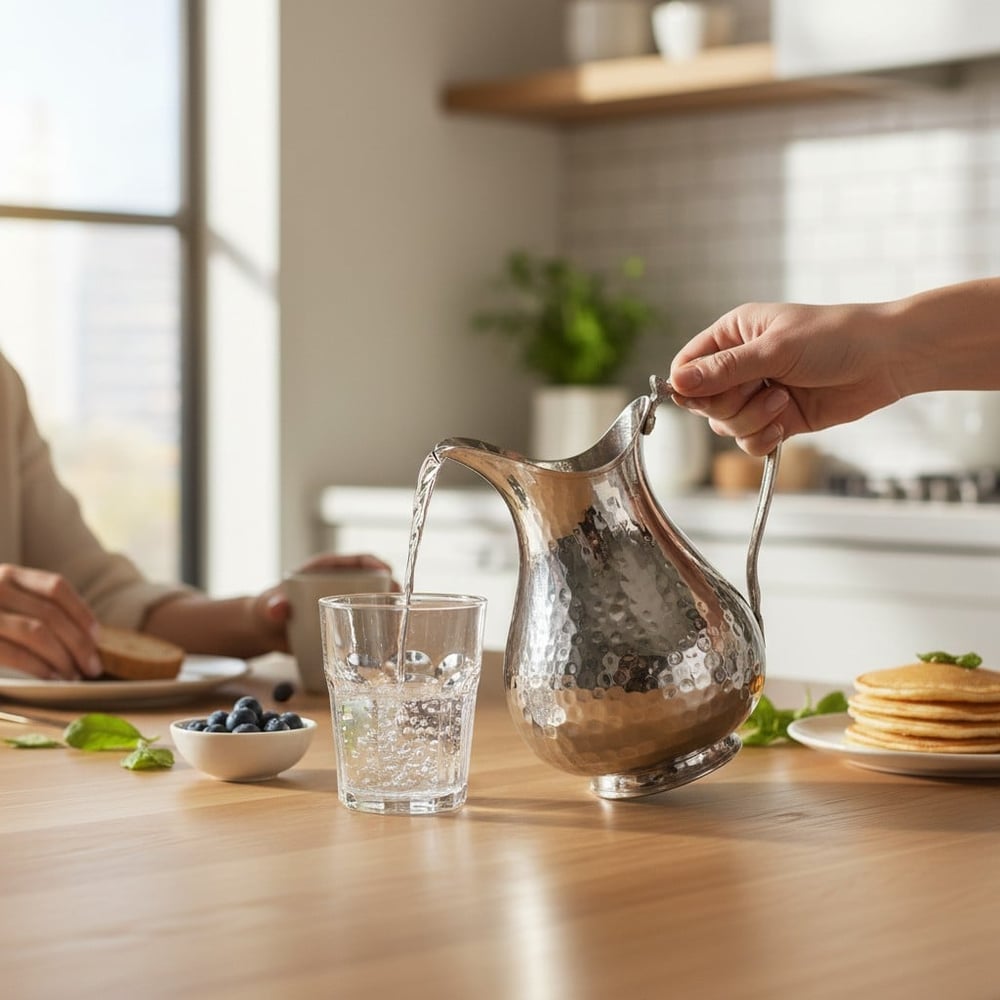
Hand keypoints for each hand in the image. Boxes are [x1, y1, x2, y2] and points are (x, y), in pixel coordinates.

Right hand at [0, 564, 100, 679]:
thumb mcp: (4, 600)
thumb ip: (33, 607)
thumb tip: (84, 636)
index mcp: (9, 574)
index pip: (57, 588)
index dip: (82, 613)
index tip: (97, 636)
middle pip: (53, 614)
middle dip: (80, 644)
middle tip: (93, 666)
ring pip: (39, 632)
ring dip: (64, 657)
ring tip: (74, 675)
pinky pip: (16, 653)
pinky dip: (41, 667)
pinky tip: (53, 677)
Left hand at [250, 553, 397, 652]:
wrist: (265, 632)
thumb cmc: (266, 609)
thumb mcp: (268, 606)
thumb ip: (271, 605)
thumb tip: (278, 607)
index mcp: (328, 570)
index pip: (358, 561)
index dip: (376, 564)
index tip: (387, 573)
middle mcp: (342, 585)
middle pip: (375, 582)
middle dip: (392, 591)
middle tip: (400, 605)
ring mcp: (346, 605)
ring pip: (376, 605)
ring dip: (391, 614)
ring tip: (399, 630)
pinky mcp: (346, 625)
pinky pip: (368, 626)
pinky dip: (380, 634)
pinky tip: (388, 649)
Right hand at [669, 301, 904, 454]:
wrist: (887, 359)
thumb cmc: (834, 338)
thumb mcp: (773, 350)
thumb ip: (723, 370)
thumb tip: (676, 382)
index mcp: (733, 335)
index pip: (687, 366)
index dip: (688, 386)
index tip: (701, 397)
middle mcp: (740, 365)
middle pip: (704, 402)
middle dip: (730, 405)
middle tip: (762, 391)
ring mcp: (759, 394)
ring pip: (726, 425)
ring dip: (752, 421)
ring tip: (784, 403)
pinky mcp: (778, 419)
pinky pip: (749, 441)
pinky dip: (763, 439)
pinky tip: (785, 424)